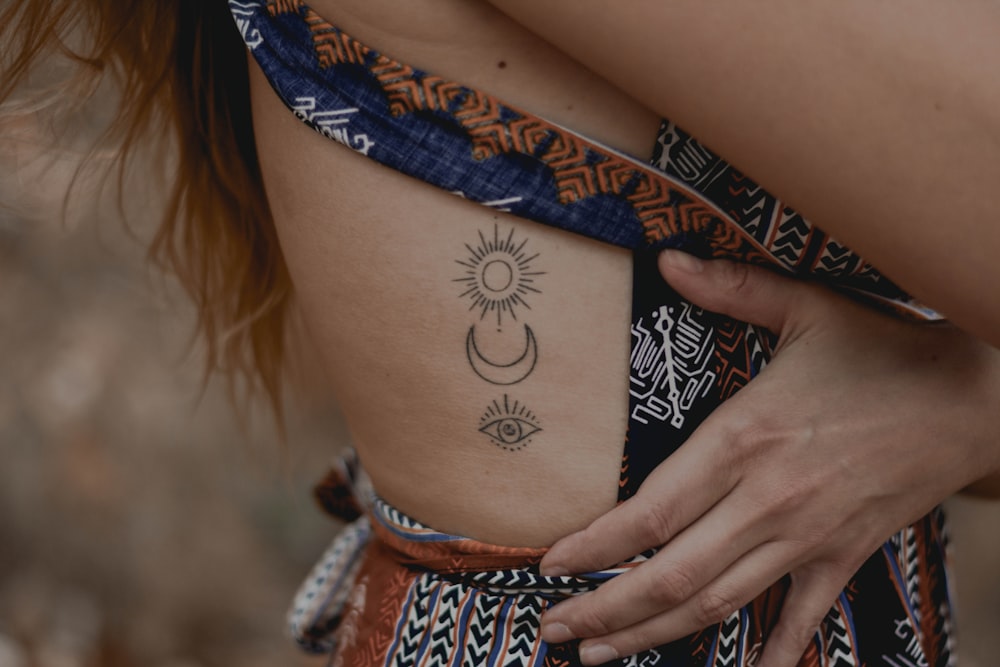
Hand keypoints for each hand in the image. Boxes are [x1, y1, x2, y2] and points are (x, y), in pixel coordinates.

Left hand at [539, 251, 999, 665]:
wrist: (974, 395)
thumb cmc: (884, 349)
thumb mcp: (805, 306)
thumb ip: (730, 287)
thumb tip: (666, 257)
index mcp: (744, 438)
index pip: (652, 511)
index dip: (596, 545)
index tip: (551, 564)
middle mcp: (767, 498)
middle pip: (671, 574)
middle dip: (605, 608)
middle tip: (553, 631)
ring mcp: (807, 536)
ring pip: (718, 603)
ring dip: (654, 635)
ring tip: (601, 655)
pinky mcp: (845, 556)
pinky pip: (801, 619)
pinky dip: (768, 654)